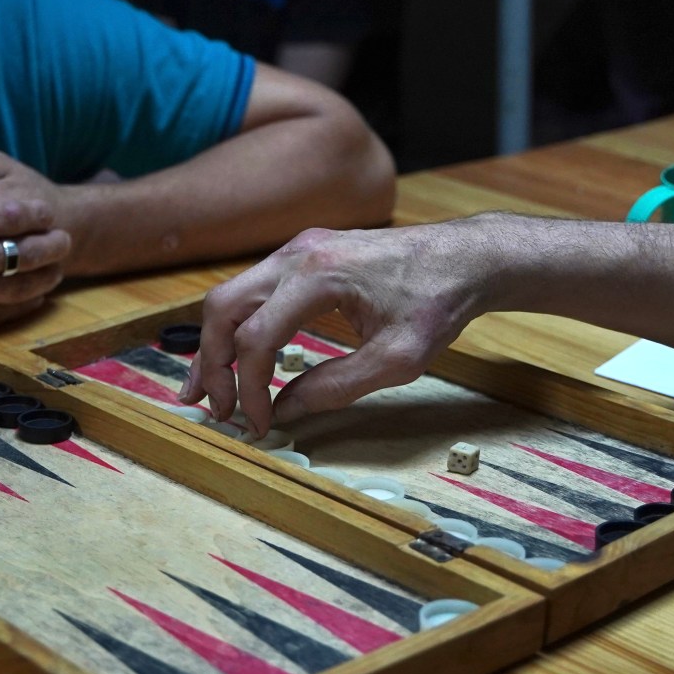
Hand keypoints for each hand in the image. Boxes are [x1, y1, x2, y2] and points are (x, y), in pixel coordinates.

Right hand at [0, 183, 72, 339]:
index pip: (10, 214)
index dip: (35, 212)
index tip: (46, 208)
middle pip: (25, 252)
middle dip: (50, 244)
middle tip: (65, 239)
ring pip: (20, 287)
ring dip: (44, 275)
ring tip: (57, 268)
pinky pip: (2, 314)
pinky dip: (24, 305)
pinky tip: (34, 298)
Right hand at [182, 219, 500, 434]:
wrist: (466, 258)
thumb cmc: (437, 302)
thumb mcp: (396, 360)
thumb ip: (336, 387)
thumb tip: (285, 411)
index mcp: (318, 274)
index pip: (256, 338)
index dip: (248, 387)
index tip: (258, 424)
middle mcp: (297, 254)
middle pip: (223, 309)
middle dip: (211, 363)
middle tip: (212, 408)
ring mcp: (297, 249)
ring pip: (231, 298)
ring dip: (216, 344)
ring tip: (207, 388)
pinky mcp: (304, 255)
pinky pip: (253, 291)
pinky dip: (238, 327)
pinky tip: (238, 357)